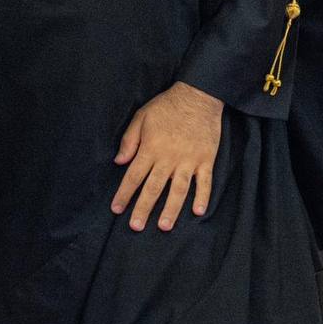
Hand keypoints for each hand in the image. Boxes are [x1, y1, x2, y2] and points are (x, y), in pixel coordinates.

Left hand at [111, 81, 222, 231]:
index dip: (124, 194)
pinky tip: (197, 211)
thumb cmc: (166, 106)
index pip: (133, 176)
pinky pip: (205, 182)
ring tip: (163, 226)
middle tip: (135, 227)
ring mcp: (189, 161)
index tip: (116, 209)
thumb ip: (129, 141)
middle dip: (143, 208)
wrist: (197, 96)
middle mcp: (168, 158)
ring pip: (178, 190)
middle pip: (153, 188)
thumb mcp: (141, 117)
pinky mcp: (206, 160)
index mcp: (150, 148)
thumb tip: (119, 162)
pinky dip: (202, 197)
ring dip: (171, 209)